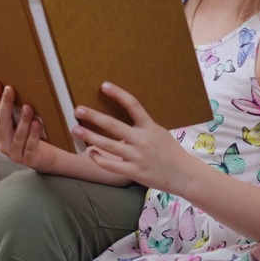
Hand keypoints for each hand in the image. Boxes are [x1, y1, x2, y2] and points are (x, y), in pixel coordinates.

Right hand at [0, 79, 57, 172]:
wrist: (48, 156)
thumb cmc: (31, 134)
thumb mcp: (19, 120)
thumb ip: (13, 108)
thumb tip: (10, 83)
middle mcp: (2, 143)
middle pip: (1, 123)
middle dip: (5, 105)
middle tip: (10, 89)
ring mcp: (15, 153)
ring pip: (17, 135)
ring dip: (22, 120)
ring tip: (28, 107)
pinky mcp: (29, 160)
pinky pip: (30, 146)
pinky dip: (34, 135)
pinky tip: (37, 123)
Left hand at [71, 82, 186, 190]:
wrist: (183, 175)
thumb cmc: (170, 152)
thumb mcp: (159, 132)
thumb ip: (142, 126)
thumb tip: (124, 115)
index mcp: (150, 127)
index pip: (133, 105)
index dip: (118, 94)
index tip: (103, 85)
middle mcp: (142, 140)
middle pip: (113, 125)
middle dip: (93, 116)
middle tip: (78, 109)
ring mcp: (137, 156)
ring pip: (107, 145)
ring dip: (89, 136)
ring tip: (76, 129)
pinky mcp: (133, 172)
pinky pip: (110, 165)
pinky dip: (98, 158)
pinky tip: (90, 152)